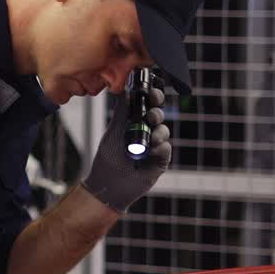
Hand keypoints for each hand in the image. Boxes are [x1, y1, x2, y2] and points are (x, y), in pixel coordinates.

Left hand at [81, 86, 170, 212]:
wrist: (109, 184)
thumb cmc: (108, 158)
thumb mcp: (114, 131)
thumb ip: (122, 111)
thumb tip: (125, 89)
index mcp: (135, 121)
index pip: (148, 104)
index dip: (152, 97)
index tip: (151, 93)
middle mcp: (146, 131)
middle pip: (158, 115)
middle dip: (157, 112)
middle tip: (151, 116)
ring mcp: (154, 145)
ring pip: (164, 131)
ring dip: (159, 132)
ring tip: (150, 139)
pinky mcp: (160, 160)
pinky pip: (166, 148)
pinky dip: (160, 148)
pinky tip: (151, 152)